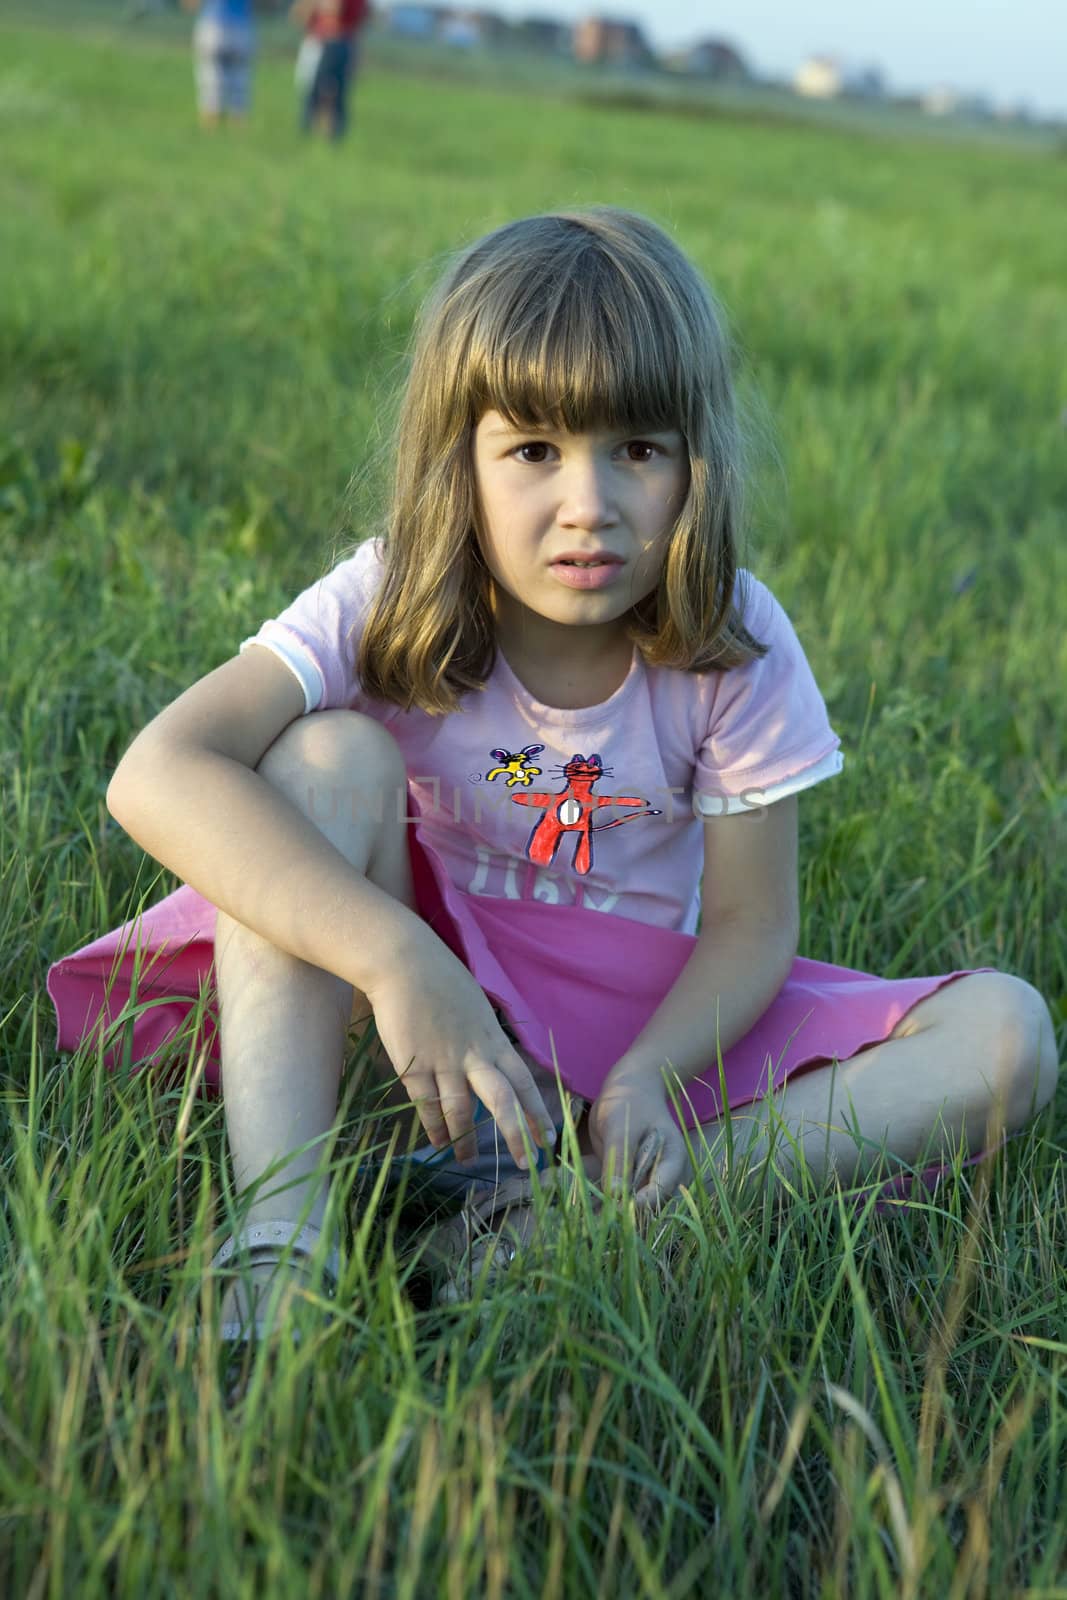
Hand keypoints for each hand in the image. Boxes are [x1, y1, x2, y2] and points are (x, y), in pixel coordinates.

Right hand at [364, 932, 554, 1169]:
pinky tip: (437, 1140)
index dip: (538, 1111)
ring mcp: (443, 1062)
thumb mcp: (477, 1008)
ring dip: (466, 1139)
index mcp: (493, 1040)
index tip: (549, 1137)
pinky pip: (426, 1105)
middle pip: (502, 1102)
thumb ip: (485, 1038)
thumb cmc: (441, 980)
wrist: (405, 964)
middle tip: (526, 1164)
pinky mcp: (414, 1065)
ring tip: (467, 1159)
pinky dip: (433, 1126)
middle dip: (516, 1136)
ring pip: (461, 1111)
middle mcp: (474, 1055)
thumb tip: (491, 1059)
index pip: (524, 1082)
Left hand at [589, 1071, 690, 1206]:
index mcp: (673, 1161)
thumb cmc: (630, 1101)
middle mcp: (663, 1175)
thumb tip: (616, 1194)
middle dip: (622, 1213)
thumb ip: (619, 1158)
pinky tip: (582, 1204)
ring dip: (608, 1209)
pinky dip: (599, 1198)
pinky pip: (615, 1194)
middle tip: (595, 1220)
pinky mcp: (628, 1178)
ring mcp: (645, 1178)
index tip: (615, 1209)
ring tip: (586, 1217)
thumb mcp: (621, 1126)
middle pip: (646, 1205)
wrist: (628, 1088)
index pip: (660, 1193)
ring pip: (629, 1204)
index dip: (639, 1205)